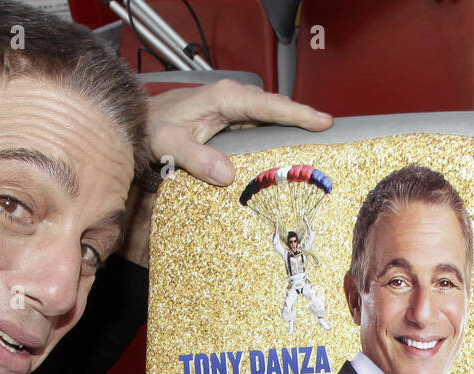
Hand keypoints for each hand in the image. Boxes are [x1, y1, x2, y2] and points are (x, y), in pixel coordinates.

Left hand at [146, 79, 332, 185]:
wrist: (141, 123)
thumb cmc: (153, 128)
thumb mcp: (169, 144)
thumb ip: (196, 158)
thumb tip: (227, 175)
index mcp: (225, 98)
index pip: (269, 105)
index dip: (297, 113)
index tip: (323, 121)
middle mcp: (234, 100)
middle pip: (277, 110)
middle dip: (304, 121)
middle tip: (332, 137)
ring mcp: (235, 111)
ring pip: (272, 120)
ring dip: (293, 131)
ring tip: (320, 146)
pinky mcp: (233, 123)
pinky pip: (262, 129)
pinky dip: (277, 138)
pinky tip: (289, 154)